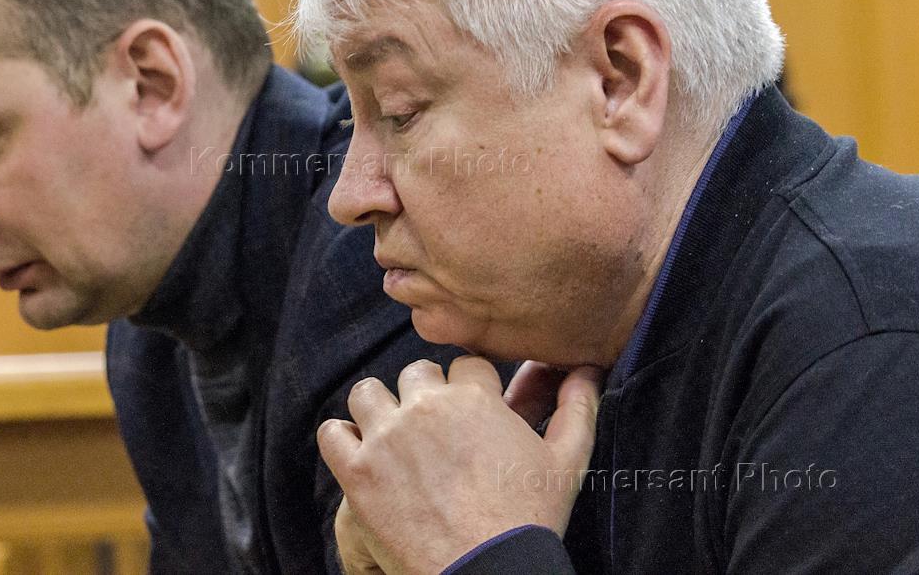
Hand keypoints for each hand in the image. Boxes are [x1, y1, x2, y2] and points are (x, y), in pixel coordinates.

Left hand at [318, 356, 602, 574]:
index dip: (470, 388)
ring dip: (379, 410)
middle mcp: (426, 407)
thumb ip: (577, 408)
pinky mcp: (357, 472)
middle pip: (415, 373)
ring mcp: (386, 437)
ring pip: (368, 394)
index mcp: (475, 398)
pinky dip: (342, 441)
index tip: (472, 413)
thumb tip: (587, 370)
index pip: (465, 365)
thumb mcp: (568, 461)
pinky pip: (331, 433)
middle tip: (435, 433)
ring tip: (394, 440)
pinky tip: (361, 457)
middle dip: (424, 396)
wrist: (486, 574)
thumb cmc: (530, 520)